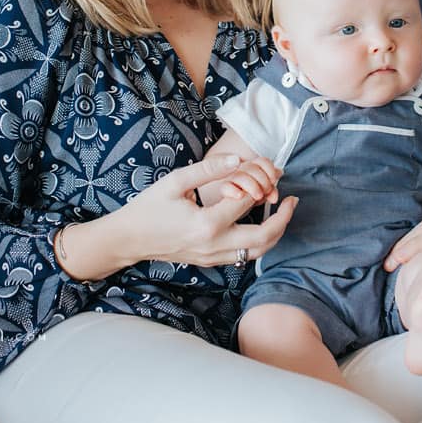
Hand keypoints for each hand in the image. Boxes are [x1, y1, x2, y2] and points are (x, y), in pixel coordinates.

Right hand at [116, 158, 295, 270]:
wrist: (129, 239)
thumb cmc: (148, 208)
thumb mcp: (175, 182)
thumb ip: (208, 170)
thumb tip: (238, 159)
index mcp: (206, 223)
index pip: (247, 202)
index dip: (263, 183)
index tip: (272, 169)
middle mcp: (214, 245)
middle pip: (264, 237)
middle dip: (283, 217)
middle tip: (292, 199)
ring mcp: (214, 257)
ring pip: (258, 252)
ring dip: (276, 232)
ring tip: (282, 211)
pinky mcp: (211, 262)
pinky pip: (244, 255)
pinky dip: (260, 241)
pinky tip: (262, 223)